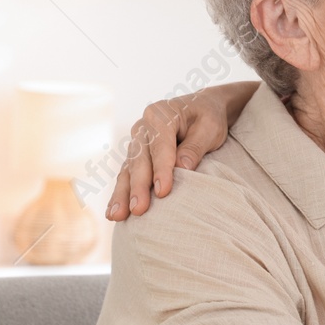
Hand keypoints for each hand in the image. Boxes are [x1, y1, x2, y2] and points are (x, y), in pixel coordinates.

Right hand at [106, 81, 257, 219]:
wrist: (202, 108)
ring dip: (123, 194)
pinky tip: (114, 212)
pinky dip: (121, 193)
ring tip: (118, 216)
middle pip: (140, 160)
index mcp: (161, 115)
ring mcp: (136, 141)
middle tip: (138, 209)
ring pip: (128, 170)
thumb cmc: (208, 117)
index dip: (161, 170)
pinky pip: (127, 175)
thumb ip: (195, 146)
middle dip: (138, 186)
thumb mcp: (210, 128)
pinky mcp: (136, 155)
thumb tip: (183, 169)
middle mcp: (143, 127)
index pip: (160, 146)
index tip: (163, 192)